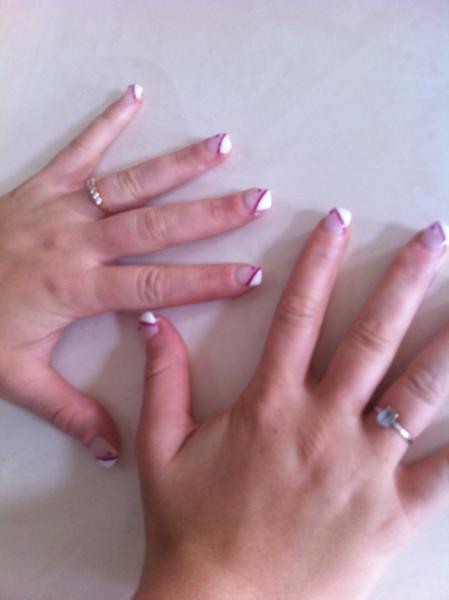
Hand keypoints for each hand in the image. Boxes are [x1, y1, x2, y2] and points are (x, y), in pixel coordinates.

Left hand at [0, 84, 270, 465]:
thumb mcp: (17, 379)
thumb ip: (71, 414)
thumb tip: (116, 452)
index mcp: (79, 289)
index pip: (158, 286)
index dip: (208, 280)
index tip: (252, 274)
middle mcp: (79, 243)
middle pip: (158, 226)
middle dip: (214, 214)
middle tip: (259, 200)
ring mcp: (61, 207)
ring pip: (131, 185)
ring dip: (180, 165)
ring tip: (222, 147)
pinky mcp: (41, 185)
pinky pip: (80, 150)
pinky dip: (108, 122)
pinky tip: (136, 98)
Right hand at [134, 211, 448, 598]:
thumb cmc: (189, 528)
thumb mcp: (161, 449)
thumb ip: (161, 381)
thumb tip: (152, 323)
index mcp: (269, 404)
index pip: (298, 314)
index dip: (319, 262)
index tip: (339, 223)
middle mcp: (322, 423)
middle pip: (371, 337)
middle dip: (404, 280)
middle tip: (432, 238)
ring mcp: (362, 467)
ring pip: (417, 391)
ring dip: (447, 341)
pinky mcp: (389, 513)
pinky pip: (444, 470)